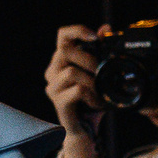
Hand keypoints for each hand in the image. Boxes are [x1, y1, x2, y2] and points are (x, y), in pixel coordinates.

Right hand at [46, 24, 104, 157]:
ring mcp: (52, 87)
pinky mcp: (58, 102)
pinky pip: (76, 90)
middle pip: (65, 51)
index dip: (77, 30)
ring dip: (92, 80)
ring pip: (71, 71)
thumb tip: (106, 28)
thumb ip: (99, 50)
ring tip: (100, 91)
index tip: (95, 36)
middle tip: (103, 71)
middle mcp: (52, 72)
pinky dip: (91, 95)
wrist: (83, 129)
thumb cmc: (89, 100)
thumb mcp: (97, 72)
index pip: (61, 35)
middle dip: (90, 59)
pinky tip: (96, 102)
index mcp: (61, 61)